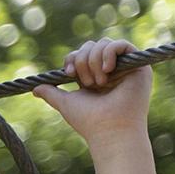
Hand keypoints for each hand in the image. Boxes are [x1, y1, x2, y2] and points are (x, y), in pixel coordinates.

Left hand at [33, 38, 152, 144]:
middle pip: (92, 45)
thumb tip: (35, 88)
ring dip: (94, 62)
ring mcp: (125, 67)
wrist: (109, 129)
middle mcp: (111, 70)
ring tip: (99, 83)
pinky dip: (109, 53)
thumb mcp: (65, 103)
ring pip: (104, 43)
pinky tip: (107, 70)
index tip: (69, 73)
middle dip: (83, 61)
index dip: (73, 58)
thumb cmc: (89, 120)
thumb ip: (52, 93)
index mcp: (94, 76)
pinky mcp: (139, 65)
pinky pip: (122, 44)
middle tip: (86, 83)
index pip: (82, 54)